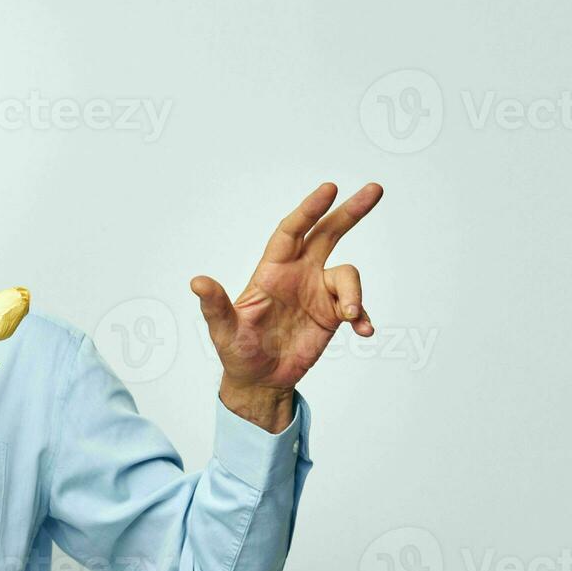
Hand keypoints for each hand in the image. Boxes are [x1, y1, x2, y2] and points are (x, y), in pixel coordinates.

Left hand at [191, 182, 382, 430]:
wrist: (260, 380)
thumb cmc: (237, 352)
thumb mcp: (223, 330)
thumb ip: (215, 305)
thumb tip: (197, 282)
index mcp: (272, 271)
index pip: (292, 231)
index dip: (309, 210)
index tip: (329, 189)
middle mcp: (298, 274)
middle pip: (327, 234)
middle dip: (349, 212)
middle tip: (374, 190)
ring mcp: (317, 293)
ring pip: (347, 275)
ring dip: (353, 293)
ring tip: (349, 316)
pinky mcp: (332, 314)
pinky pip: (357, 306)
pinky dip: (363, 316)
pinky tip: (364, 331)